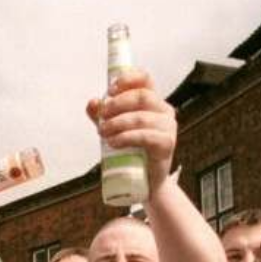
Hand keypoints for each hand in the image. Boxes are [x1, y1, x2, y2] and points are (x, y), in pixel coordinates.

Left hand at [87, 69, 176, 193]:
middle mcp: (164, 110)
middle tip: (102, 116)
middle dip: (118, 104)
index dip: (128, 79)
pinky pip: (146, 136)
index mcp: (153, 102)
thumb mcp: (114, 130)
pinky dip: (126, 137)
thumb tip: (92, 103)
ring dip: (118, 123)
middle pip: (142, 96)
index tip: (110, 89)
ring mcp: (168, 127)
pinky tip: (113, 142)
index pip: (145, 79)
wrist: (144, 181)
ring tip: (103, 132)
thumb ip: (103, 116)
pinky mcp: (167, 144)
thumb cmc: (131, 152)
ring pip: (142, 117)